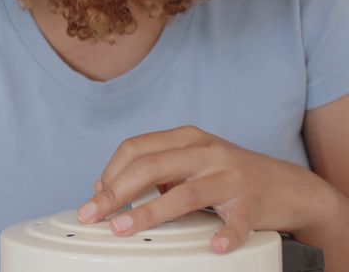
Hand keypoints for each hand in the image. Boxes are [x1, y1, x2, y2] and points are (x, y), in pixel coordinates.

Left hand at [75, 125, 337, 253]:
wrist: (290, 186)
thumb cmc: (230, 175)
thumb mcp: (190, 162)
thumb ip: (153, 169)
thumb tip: (103, 186)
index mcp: (187, 138)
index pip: (136, 148)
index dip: (110, 172)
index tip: (94, 196)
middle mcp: (207, 152)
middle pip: (151, 167)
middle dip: (115, 192)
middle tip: (93, 214)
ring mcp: (231, 176)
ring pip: (184, 194)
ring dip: (149, 213)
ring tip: (124, 228)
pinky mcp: (253, 202)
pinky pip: (236, 220)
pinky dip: (225, 234)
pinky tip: (213, 245)